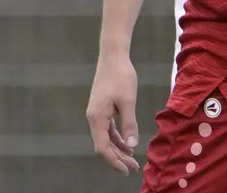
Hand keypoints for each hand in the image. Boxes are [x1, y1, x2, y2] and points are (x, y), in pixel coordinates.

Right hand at [86, 51, 140, 173]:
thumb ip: (129, 124)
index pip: (103, 147)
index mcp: (96, 118)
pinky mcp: (102, 109)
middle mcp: (93, 118)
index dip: (114, 161)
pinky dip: (117, 137)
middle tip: (133, 167)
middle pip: (103, 145)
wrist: (113, 56)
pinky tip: (127, 143)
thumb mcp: (128, 101)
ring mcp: (96, 113)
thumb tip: (131, 146)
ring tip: (132, 159)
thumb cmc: (121, 76)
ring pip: (106, 137)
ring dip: (118, 148)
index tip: (126, 170)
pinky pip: (108, 129)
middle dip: (118, 157)